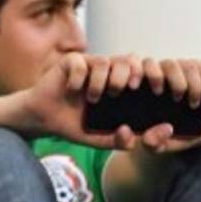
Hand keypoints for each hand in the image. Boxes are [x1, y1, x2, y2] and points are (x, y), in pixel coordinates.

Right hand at [23, 53, 200, 152]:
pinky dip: (78, 76)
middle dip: (130, 73)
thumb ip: (119, 141)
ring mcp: (88, 67)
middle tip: (126, 90)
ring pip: (104, 60)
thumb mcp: (99, 139)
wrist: (44, 120)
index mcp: (119, 86)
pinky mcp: (69, 63)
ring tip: (93, 98)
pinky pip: (80, 63)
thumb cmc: (74, 126)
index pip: (141, 72)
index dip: (152, 76)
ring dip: (102, 79)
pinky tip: (72, 89)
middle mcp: (106, 73)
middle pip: (128, 60)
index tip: (156, 91)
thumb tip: (137, 139)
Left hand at [134, 57, 200, 153]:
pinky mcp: (199, 68)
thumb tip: (147, 137)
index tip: (132, 87)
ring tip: (192, 104)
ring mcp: (178, 69)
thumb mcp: (163, 143)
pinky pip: (199, 68)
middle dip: (155, 77)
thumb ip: (152, 143)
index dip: (130, 74)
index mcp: (142, 89)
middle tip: (164, 95)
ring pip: (174, 65)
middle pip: (150, 63)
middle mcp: (158, 74)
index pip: (130, 71)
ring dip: (184, 83)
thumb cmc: (178, 133)